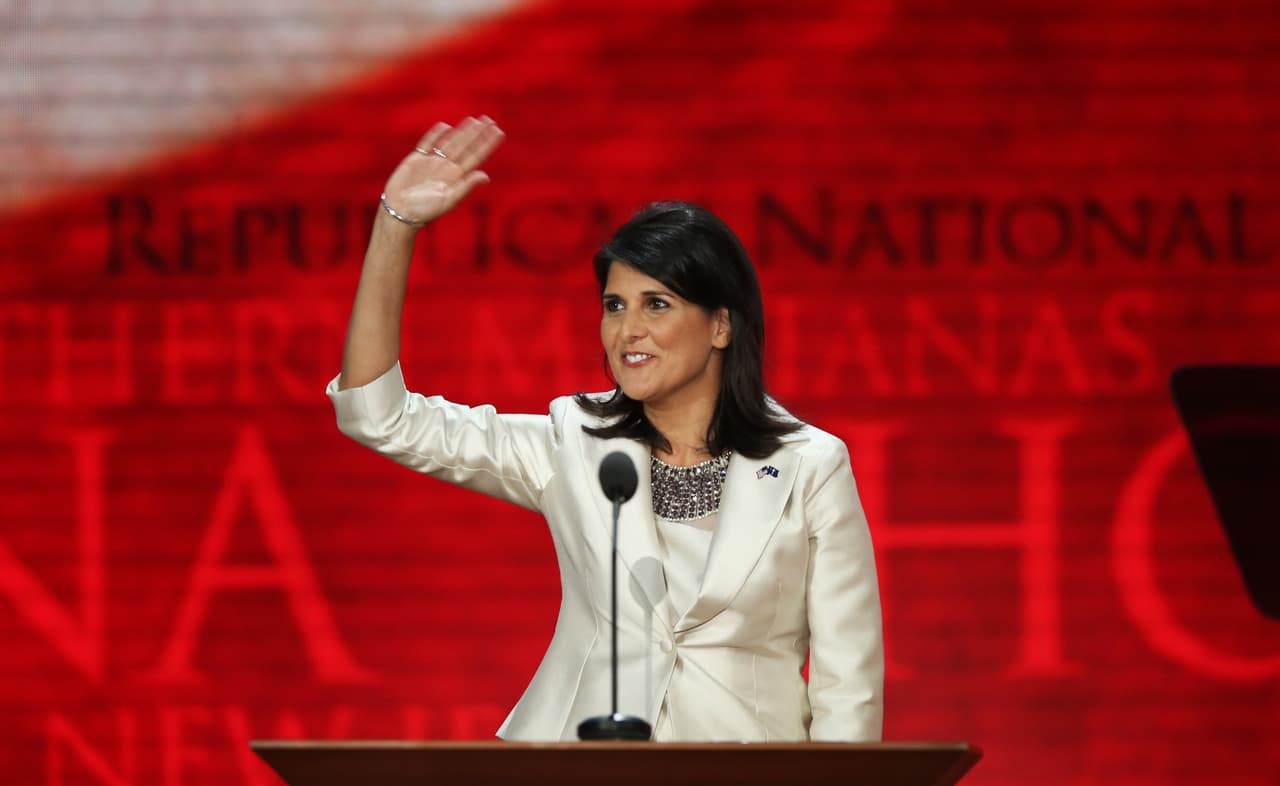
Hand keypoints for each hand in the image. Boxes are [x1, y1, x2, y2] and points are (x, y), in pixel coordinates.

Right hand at [380, 116, 504, 225]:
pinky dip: (435, 134)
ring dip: (462, 132)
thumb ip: (466, 187)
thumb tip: (486, 176)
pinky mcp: (416, 160)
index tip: (499, 132)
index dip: (487, 144)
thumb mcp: (448, 200)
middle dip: (478, 133)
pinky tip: (445, 126)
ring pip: (450, 142)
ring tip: (474, 120)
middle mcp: (447, 168)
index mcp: (457, 177)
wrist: (400, 211)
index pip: (476, 157)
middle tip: (490, 120)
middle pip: (465, 146)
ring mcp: (432, 163)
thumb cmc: (425, 210)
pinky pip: (428, 143)